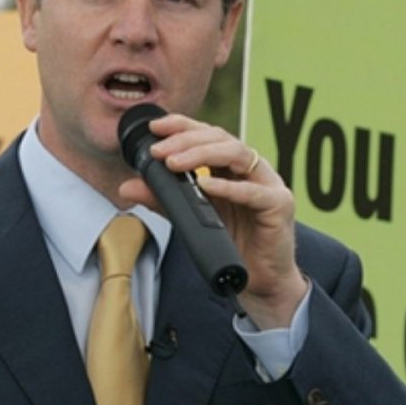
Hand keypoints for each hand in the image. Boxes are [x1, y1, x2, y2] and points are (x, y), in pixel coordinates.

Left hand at [117, 114, 306, 328]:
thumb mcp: (192, 217)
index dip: (183, 125)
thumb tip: (126, 187)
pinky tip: (206, 185)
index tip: (156, 127)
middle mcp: (252, 169)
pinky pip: (253, 191)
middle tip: (159, 152)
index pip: (208, 135)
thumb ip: (164, 200)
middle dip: (187, 141)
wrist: (261, 279)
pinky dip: (228, 187)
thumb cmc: (233, 244)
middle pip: (221, 139)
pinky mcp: (279, 205)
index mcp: (233, 167)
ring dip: (202, 155)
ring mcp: (269, 184)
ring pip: (237, 154)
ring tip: (174, 163)